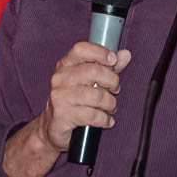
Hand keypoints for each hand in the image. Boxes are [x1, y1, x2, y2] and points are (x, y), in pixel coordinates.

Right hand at [2, 42, 131, 176]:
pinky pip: (92, 115)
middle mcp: (60, 78)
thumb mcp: (89, 82)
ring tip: (110, 108)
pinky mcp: (62, 115)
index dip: (100, 52)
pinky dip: (104, 119)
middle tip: (115, 90)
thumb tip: (125, 55)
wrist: (52, 128)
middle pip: (93, 71)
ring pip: (96, 95)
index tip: (113, 60)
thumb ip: (107, 68)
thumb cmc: (73, 102)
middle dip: (112, 81)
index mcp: (65, 66)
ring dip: (110, 104)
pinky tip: (106, 120)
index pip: (81, 49)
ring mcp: (60, 96)